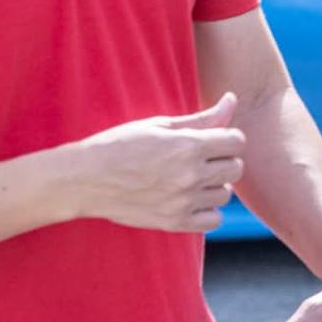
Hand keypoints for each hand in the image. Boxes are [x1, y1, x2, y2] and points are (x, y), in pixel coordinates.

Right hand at [66, 93, 246, 231]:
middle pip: (236, 168)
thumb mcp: (160, 125)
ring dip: (214, 186)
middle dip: (223, 160)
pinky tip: (190, 200)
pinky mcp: (173, 222)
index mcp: (188, 146)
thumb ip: (202, 118)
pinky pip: (213, 221)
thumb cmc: (120, 145)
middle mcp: (190, 175)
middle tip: (201, 158)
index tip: (212, 140)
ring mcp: (182, 201)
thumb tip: (232, 99)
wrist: (83, 180)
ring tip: (191, 179)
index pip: (238, 142)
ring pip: (225, 194)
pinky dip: (207, 211)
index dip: (228, 138)